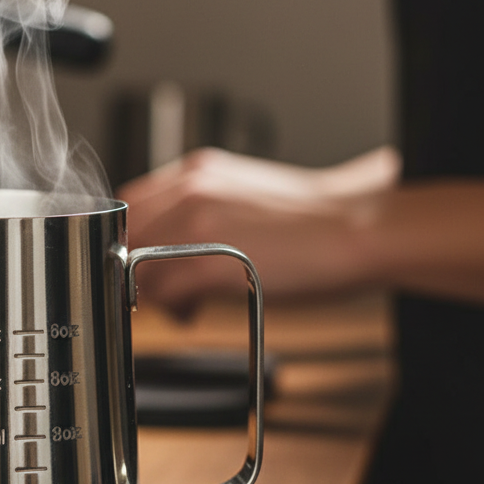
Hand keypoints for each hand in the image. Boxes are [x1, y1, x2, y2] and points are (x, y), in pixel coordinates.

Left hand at [115, 147, 401, 315]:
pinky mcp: (207, 261)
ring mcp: (196, 223)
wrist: (358, 227)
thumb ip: (195, 211)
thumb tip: (165, 246)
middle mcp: (189, 190)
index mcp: (195, 172)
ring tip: (182, 303)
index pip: (131, 206)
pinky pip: (160, 291)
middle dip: (132, 267)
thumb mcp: (238, 198)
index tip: (137, 264)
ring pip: (135, 264)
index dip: (129, 241)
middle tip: (153, 289)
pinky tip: (193, 311)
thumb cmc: (308, 221)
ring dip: (150, 291)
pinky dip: (170, 307)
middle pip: (126, 234)